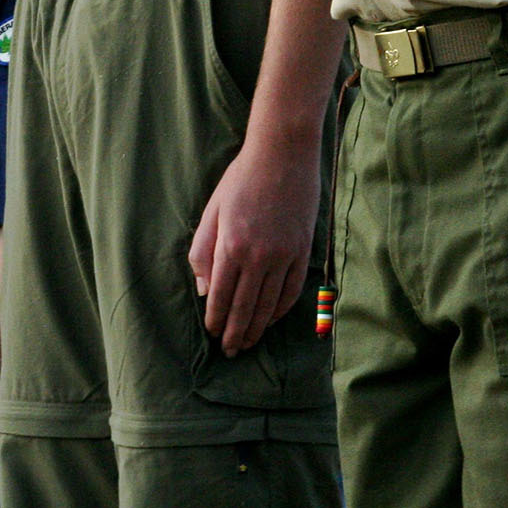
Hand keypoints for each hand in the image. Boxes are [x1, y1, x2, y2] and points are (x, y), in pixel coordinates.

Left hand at [190, 138, 317, 354]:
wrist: (283, 156)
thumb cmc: (240, 180)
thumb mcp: (212, 211)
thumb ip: (203, 251)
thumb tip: (205, 289)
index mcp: (231, 245)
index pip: (221, 295)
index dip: (217, 318)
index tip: (213, 334)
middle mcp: (259, 256)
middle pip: (245, 306)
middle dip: (237, 332)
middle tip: (230, 351)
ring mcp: (285, 255)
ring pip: (270, 304)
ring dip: (258, 327)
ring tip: (249, 342)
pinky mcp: (303, 251)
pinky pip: (292, 290)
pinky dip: (281, 309)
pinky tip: (272, 319)